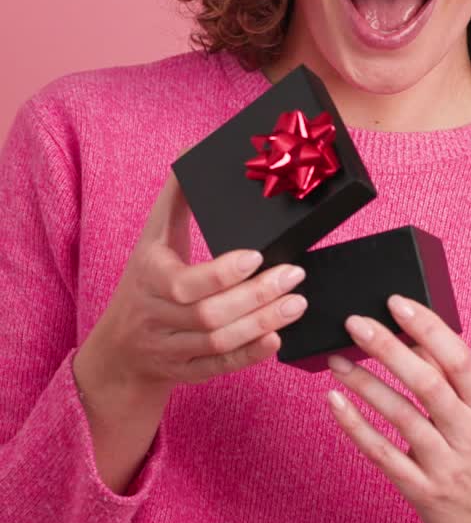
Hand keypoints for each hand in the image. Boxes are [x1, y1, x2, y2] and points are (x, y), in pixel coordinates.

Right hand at [78, 154, 308, 391]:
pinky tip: (277, 339)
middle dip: (256, 297)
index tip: (258, 256)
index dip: (222, 274)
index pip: (186, 283)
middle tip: (294, 277)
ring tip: (296, 303)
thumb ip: (176, 197)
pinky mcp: (185, 372)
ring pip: (218, 342)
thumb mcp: (152, 237)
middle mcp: (156, 316)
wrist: (120, 347)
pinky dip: (249, 355)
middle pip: (209, 314)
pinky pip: (219, 367)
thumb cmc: (144, 280)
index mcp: (149, 277)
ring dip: (262, 324)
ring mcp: (170, 348)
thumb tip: (194, 150)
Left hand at [325, 295, 470, 522]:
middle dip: (388, 349)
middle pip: (427, 383)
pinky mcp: (422, 491)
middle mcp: (468, 433)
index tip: (396, 302)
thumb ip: (451, 380)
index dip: (428, 327)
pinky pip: (382, 455)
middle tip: (355, 323)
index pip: (458, 358)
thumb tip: (413, 333)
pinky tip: (335, 403)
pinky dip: (355, 427)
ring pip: (400, 416)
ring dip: (365, 384)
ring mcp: (445, 464)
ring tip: (336, 360)